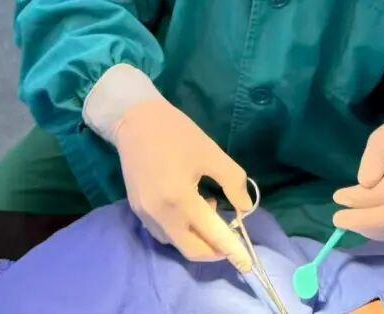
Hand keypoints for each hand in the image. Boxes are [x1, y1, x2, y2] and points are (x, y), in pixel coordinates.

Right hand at [113, 99, 253, 271]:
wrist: (136, 119)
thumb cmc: (177, 133)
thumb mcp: (211, 152)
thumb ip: (232, 181)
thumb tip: (245, 207)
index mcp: (179, 198)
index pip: (211, 235)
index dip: (232, 250)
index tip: (247, 264)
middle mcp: (159, 213)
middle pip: (191, 249)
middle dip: (214, 250)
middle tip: (230, 236)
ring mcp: (145, 213)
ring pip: (175, 243)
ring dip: (196, 237)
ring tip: (207, 207)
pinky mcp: (137, 209)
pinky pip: (162, 233)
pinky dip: (180, 231)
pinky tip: (188, 209)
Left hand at [332, 117, 383, 240]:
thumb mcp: (382, 136)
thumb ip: (373, 158)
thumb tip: (363, 185)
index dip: (360, 199)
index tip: (338, 197)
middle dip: (364, 221)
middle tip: (339, 219)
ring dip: (370, 229)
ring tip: (349, 221)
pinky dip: (381, 232)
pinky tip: (364, 225)